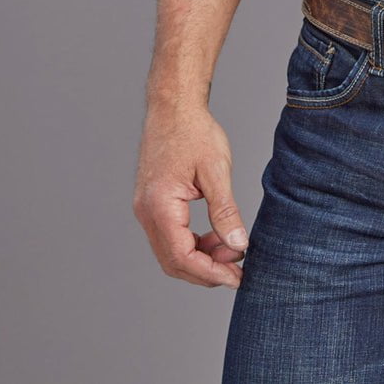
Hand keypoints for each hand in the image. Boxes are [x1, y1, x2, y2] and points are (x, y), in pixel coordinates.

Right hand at [133, 101, 249, 288]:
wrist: (173, 106)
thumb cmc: (194, 131)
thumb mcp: (216, 171)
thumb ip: (226, 212)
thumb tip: (238, 246)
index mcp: (160, 205)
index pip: (182, 257)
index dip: (211, 273)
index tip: (237, 277)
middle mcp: (146, 212)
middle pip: (172, 261)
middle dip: (205, 271)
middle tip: (237, 271)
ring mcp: (145, 208)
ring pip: (169, 251)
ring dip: (199, 258)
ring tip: (230, 250)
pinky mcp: (151, 203)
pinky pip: (168, 236)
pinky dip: (191, 243)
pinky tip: (214, 237)